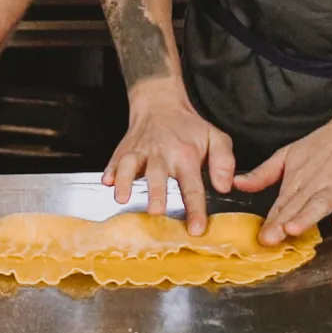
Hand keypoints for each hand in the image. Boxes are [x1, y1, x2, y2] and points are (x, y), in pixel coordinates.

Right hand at [103, 80, 235, 235]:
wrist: (160, 103)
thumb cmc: (189, 128)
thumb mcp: (216, 138)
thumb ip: (224, 162)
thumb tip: (224, 186)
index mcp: (186, 156)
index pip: (192, 186)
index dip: (195, 209)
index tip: (196, 229)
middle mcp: (162, 154)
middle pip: (158, 175)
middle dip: (156, 193)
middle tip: (155, 211)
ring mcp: (140, 152)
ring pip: (131, 164)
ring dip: (126, 181)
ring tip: (122, 198)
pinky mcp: (124, 151)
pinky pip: (114, 160)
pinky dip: (109, 171)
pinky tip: (107, 182)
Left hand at [233, 102, 331, 245]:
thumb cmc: (324, 145)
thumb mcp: (288, 154)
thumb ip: (264, 173)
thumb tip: (237, 184)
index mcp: (298, 179)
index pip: (282, 203)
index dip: (271, 221)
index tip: (260, 237)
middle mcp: (317, 184)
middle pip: (299, 206)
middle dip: (283, 223)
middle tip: (270, 239)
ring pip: (322, 203)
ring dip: (308, 216)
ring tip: (294, 228)